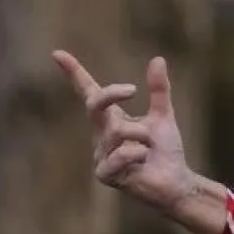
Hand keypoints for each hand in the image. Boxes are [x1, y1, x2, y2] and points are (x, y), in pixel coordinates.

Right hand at [53, 50, 195, 213]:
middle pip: (94, 104)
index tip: (58, 53)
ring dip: (143, 135)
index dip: (74, 73)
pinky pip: (122, 153)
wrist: (175, 180)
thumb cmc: (165, 150)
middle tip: (132, 89)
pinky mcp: (105, 174)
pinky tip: (143, 161)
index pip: (89, 92)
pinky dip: (140, 152)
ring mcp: (100, 155)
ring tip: (149, 147)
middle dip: (111, 94)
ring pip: (117, 130)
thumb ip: (159, 90)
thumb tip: (157, 59)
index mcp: (112, 118)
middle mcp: (101, 134)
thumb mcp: (163, 114)